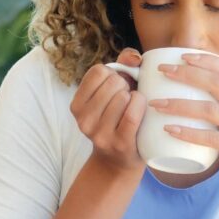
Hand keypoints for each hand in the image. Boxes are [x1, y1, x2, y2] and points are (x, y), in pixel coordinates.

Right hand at [70, 47, 147, 177]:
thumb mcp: (114, 90)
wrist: (120, 159)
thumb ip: (124, 64)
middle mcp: (83, 120)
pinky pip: (133, 114)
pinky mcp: (119, 143)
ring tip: (132, 108)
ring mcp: (100, 133)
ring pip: (123, 97)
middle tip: (126, 100)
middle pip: (113, 82)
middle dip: (125, 86)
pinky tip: (142, 110)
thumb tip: (135, 59)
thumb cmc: (120, 116)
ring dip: (134, 97)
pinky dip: (140, 105)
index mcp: (77, 105)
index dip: (113, 74)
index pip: (98, 72)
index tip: (116, 87)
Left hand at [147, 53, 218, 200]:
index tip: (182, 55)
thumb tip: (181, 95)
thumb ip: (216, 109)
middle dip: (188, 74)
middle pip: (217, 83)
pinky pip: (213, 138)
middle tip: (162, 71)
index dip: (207, 59)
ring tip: (156, 104)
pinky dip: (189, 133)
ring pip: (211, 110)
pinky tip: (169, 130)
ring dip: (180, 104)